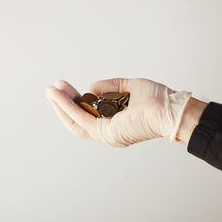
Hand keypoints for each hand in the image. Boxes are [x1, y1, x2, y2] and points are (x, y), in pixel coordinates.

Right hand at [45, 78, 192, 146]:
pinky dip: (68, 107)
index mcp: (115, 123)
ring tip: (51, 89)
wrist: (169, 108)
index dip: (75, 101)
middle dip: (64, 103)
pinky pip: (81, 119)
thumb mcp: (129, 87)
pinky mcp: (106, 132)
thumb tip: (91, 87)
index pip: (88, 115)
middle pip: (78, 120)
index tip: (66, 86)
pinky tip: (59, 95)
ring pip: (76, 121)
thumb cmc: (157, 100)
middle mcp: (109, 131)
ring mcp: (107, 134)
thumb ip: (109, 87)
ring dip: (61, 105)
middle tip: (54, 87)